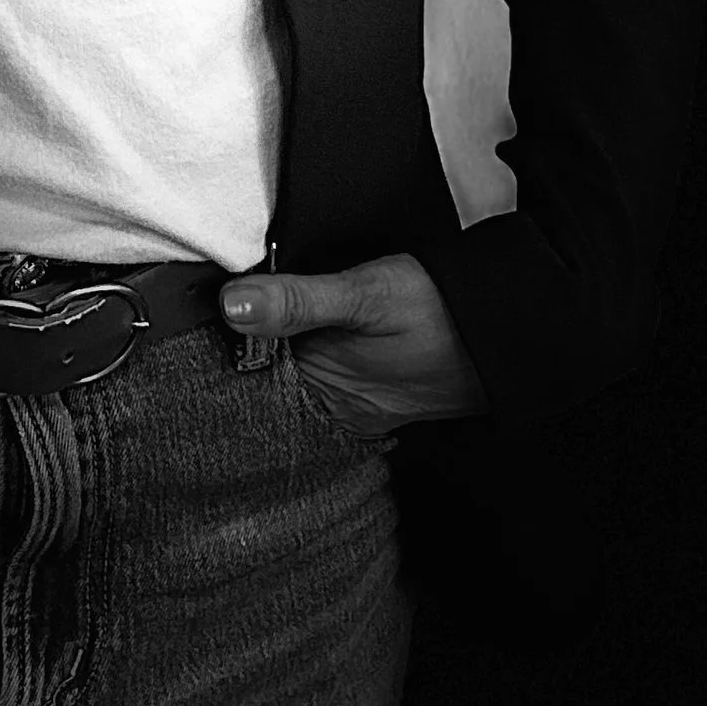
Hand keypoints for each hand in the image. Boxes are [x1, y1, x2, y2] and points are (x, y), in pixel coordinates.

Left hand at [219, 250, 489, 435]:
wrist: (511, 324)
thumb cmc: (442, 311)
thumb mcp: (365, 295)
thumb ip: (298, 300)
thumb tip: (231, 304)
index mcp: (328, 400)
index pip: (249, 384)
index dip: (220, 347)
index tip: (195, 312)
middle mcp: (337, 410)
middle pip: (268, 379)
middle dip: (242, 345)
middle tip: (215, 302)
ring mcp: (355, 399)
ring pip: (293, 371)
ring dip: (272, 342)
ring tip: (249, 307)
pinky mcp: (371, 383)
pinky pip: (319, 369)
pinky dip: (302, 345)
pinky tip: (297, 321)